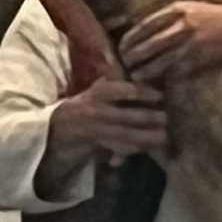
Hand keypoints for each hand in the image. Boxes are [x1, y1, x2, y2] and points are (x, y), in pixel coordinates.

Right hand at [39, 78, 166, 196]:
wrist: (55, 127)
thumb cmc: (82, 106)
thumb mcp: (94, 91)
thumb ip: (113, 85)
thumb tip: (140, 73)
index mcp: (95, 95)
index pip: (120, 90)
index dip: (141, 92)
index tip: (159, 95)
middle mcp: (94, 111)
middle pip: (125, 115)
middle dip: (147, 117)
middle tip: (166, 117)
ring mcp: (95, 130)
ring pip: (124, 134)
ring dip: (146, 136)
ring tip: (164, 136)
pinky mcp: (97, 145)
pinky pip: (119, 148)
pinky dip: (135, 148)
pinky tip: (150, 147)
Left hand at [118, 0, 221, 82]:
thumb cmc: (216, 18)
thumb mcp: (191, 9)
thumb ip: (169, 17)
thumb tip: (143, 28)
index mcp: (178, 9)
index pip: (144, 24)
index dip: (130, 38)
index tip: (121, 48)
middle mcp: (183, 24)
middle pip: (149, 43)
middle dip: (133, 56)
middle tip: (124, 65)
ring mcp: (193, 42)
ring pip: (161, 59)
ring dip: (146, 70)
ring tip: (136, 78)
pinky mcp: (202, 57)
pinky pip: (179, 69)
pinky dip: (167, 77)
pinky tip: (158, 83)